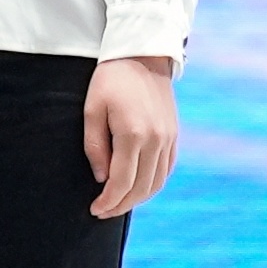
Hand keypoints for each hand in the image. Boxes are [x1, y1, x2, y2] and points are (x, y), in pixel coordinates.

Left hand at [84, 54, 178, 217]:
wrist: (142, 55)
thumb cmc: (111, 79)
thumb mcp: (92, 108)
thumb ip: (95, 146)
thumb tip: (101, 178)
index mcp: (133, 134)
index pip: (122, 182)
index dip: (108, 201)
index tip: (95, 209)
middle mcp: (156, 140)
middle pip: (141, 188)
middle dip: (121, 205)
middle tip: (103, 211)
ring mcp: (168, 139)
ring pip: (156, 183)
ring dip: (138, 198)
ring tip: (118, 203)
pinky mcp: (174, 136)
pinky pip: (166, 170)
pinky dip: (152, 184)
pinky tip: (137, 187)